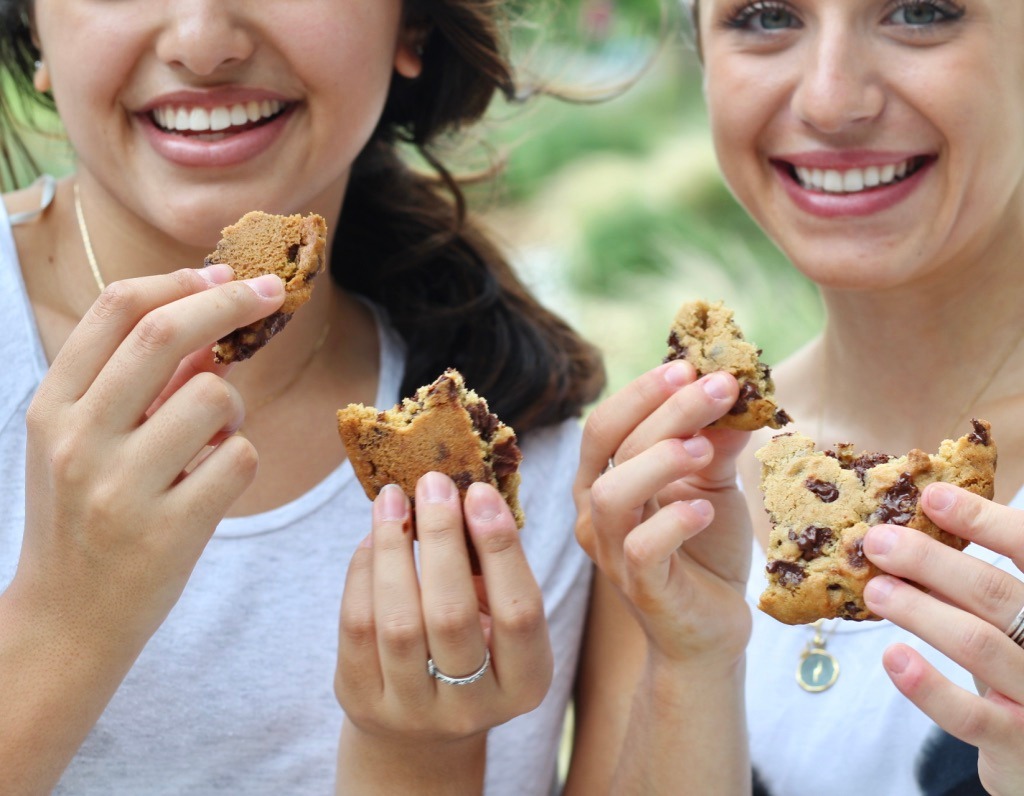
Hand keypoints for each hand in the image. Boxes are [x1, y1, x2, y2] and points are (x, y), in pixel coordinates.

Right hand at [14, 266, 285, 653]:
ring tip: (213, 440)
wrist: (68, 620)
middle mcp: (79, 439)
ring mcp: (122, 487)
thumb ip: (133, 385)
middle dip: (231, 300)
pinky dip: (240, 460)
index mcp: (52, 407)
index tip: (224, 272)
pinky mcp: (169, 531)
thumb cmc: (83, 517)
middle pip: (168, 333)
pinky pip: (239, 459)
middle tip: (271, 292)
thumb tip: (206, 326)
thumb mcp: (81, 443)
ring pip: (216, 396)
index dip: (181, 281)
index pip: (117, 310)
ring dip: (236, 407)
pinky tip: (212, 484)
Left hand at [335, 474, 551, 791]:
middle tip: (432, 483)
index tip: (480, 492)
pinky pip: (357, 627)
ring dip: (392, 547)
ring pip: (397, 622)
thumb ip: (492, 567)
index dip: (500, 548)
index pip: (519, 612)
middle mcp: (472, 708)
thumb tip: (467, 490)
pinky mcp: (364, 703)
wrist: (420, 727)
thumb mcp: (498, 619)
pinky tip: (374, 536)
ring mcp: (413, 711)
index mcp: (524, 683)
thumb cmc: (472, 647)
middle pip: (451, 615)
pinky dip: (364, 571)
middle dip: (440, 538)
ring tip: (392, 498)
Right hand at [574, 361, 753, 664]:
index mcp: (604, 479)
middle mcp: (595, 512)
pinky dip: (673, 522)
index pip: (607, 423)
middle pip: (612, 445)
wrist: (708, 629)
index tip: (693, 365)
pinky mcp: (642, 588)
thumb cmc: (703, 550)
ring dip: (658, 462)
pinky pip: (640, 550)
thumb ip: (716, 441)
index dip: (644, 391)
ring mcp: (612, 553)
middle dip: (664, 409)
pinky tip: (706, 508)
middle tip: (718, 386)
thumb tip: (735, 390)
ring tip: (704, 448)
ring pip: (612, 495)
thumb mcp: (712, 484)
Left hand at [863, 483, 1023, 795]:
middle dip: (932, 561)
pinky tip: (893, 657)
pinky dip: (927, 685)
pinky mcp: (1017, 743)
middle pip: (997, 594)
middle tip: (877, 542)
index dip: (984, 520)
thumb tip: (903, 535)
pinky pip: (969, 714)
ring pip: (979, 644)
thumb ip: (971, 587)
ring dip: (919, 610)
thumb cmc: (1015, 670)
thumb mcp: (1004, 621)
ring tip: (875, 589)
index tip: (931, 496)